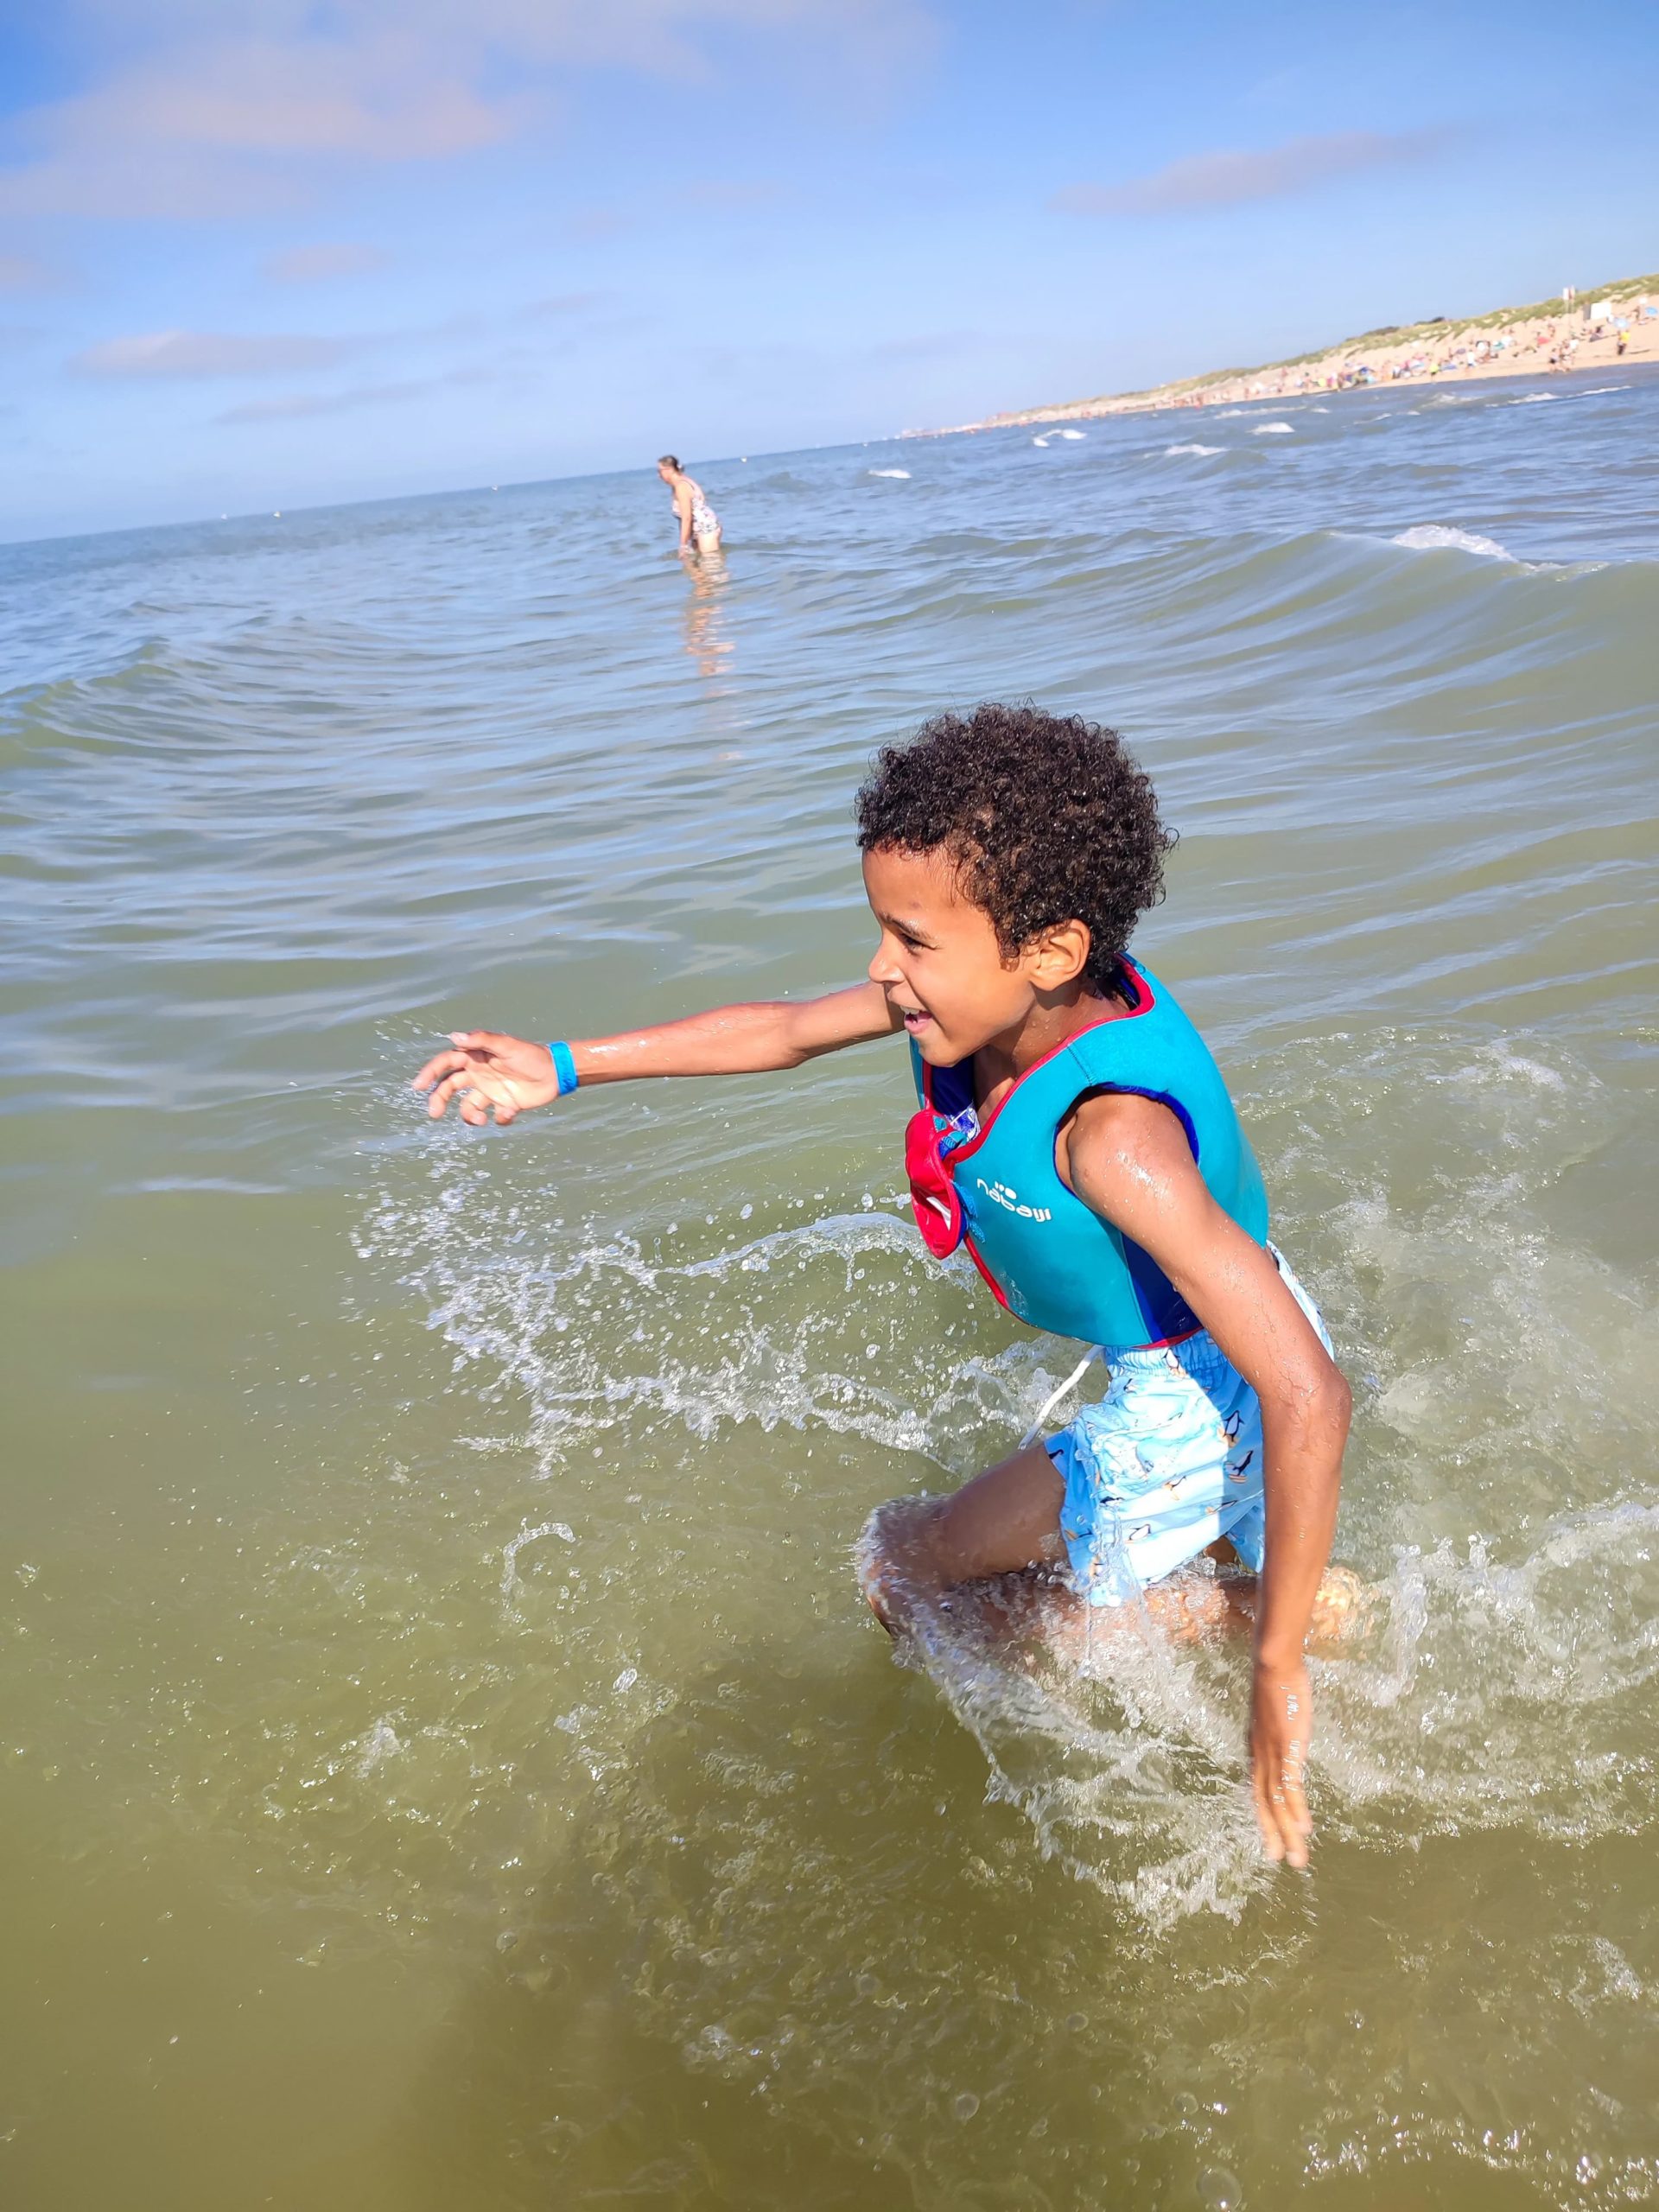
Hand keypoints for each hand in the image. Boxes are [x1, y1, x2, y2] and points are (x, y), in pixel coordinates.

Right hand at [412, 1031, 560, 1126]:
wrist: (556, 1072)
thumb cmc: (531, 1055)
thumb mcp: (506, 1045)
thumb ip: (481, 1040)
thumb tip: (453, 1036)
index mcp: (476, 1058)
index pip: (446, 1064)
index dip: (430, 1072)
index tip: (418, 1086)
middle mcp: (479, 1075)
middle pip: (449, 1088)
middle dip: (438, 1100)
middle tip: (434, 1114)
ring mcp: (491, 1092)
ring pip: (468, 1108)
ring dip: (470, 1116)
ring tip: (482, 1120)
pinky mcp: (505, 1106)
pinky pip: (495, 1117)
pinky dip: (501, 1118)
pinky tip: (511, 1111)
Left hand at [1249, 1655, 1313, 1869]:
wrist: (1274, 1664)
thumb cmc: (1278, 1682)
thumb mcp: (1276, 1713)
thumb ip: (1280, 1729)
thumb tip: (1287, 1736)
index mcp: (1256, 1749)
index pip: (1257, 1789)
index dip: (1263, 1815)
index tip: (1269, 1835)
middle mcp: (1259, 1757)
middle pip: (1264, 1803)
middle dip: (1273, 1833)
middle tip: (1279, 1860)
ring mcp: (1273, 1755)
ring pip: (1277, 1803)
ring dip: (1288, 1833)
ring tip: (1297, 1858)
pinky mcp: (1288, 1750)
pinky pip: (1291, 1787)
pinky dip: (1297, 1810)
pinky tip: (1305, 1829)